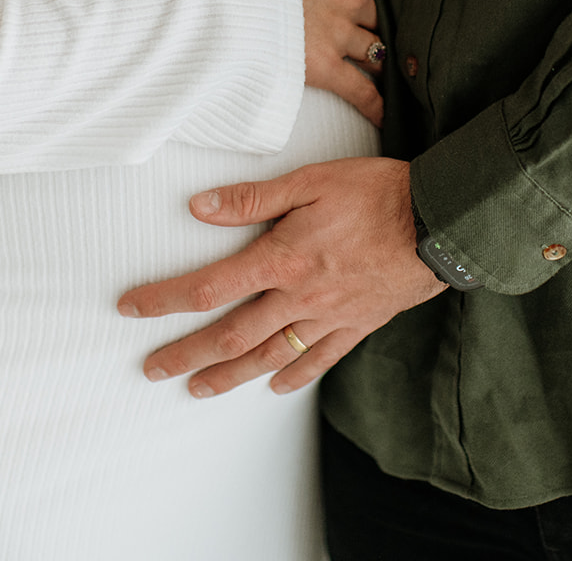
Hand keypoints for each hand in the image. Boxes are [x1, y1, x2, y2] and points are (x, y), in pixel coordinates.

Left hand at [117, 158, 446, 395]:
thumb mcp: (311, 181)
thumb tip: (200, 207)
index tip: (130, 307)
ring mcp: (329, 317)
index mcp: (282, 259)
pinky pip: (319, 360)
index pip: (208, 286)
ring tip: (198, 389)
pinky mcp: (358, 325)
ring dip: (228, 375)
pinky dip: (293, 376)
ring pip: (269, 356)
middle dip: (185, 354)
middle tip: (152, 369)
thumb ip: (253, 198)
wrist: (441, 222)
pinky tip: (274, 386)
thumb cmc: (377, 192)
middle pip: (230, 335)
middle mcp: (299, 297)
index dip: (164, 299)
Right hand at [248, 0, 383, 125]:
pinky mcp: (325, 66)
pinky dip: (374, 103)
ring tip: (383, 71)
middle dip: (366, 22)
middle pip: (370, 14)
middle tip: (362, 33)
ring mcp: (338, 34)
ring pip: (373, 49)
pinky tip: (384, 115)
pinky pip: (359, 89)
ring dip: (378, 59)